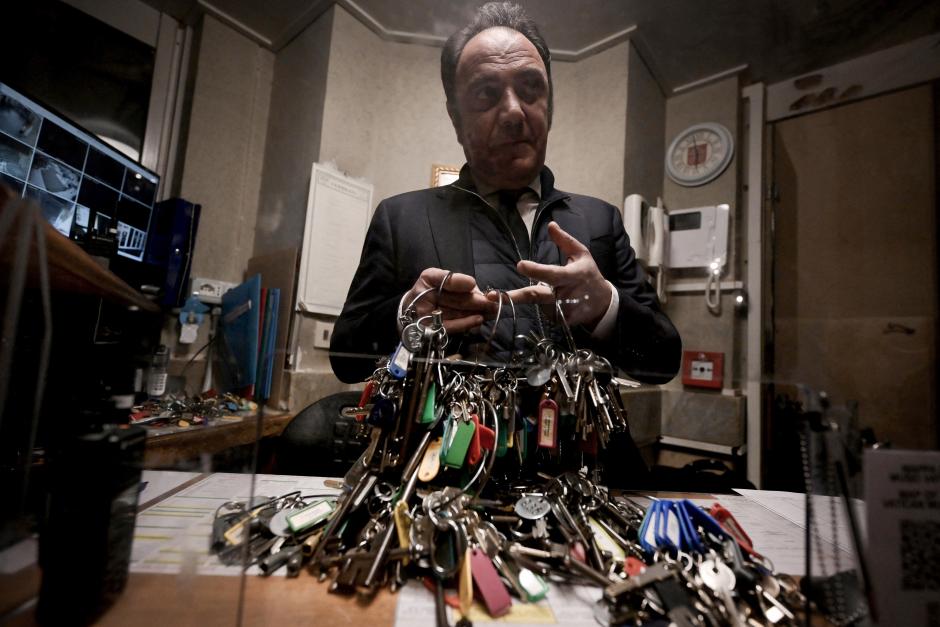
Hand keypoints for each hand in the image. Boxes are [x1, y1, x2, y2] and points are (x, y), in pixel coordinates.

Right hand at [403, 268, 494, 332]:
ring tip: (492, 311)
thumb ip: (460, 282)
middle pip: (455, 298)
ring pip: (456, 312)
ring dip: (477, 312)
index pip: (444, 279)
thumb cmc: (435, 290)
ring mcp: (426, 313)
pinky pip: (451, 326)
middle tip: (494, 302)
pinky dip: (466, 323)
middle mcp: (424, 295)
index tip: (472, 283)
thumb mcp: (445, 279)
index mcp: (428, 278)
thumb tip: (478, 289)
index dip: (458, 282)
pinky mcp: (430, 327)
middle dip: (478, 301)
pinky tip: (478, 320)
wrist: (416, 308)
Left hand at [489, 221, 610, 328]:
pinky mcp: (561, 322)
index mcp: (573, 275)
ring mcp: (563, 311)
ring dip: (537, 296)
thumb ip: (565, 241)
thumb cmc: (589, 274)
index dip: (536, 271)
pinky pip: (544, 312)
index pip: (552, 274)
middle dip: (514, 297)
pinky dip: (545, 305)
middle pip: (536, 296)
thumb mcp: (581, 254)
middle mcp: (567, 295)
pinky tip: (557, 301)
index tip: (520, 265)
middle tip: (492, 297)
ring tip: (555, 290)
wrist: (603, 303)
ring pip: (538, 303)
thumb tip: (550, 224)